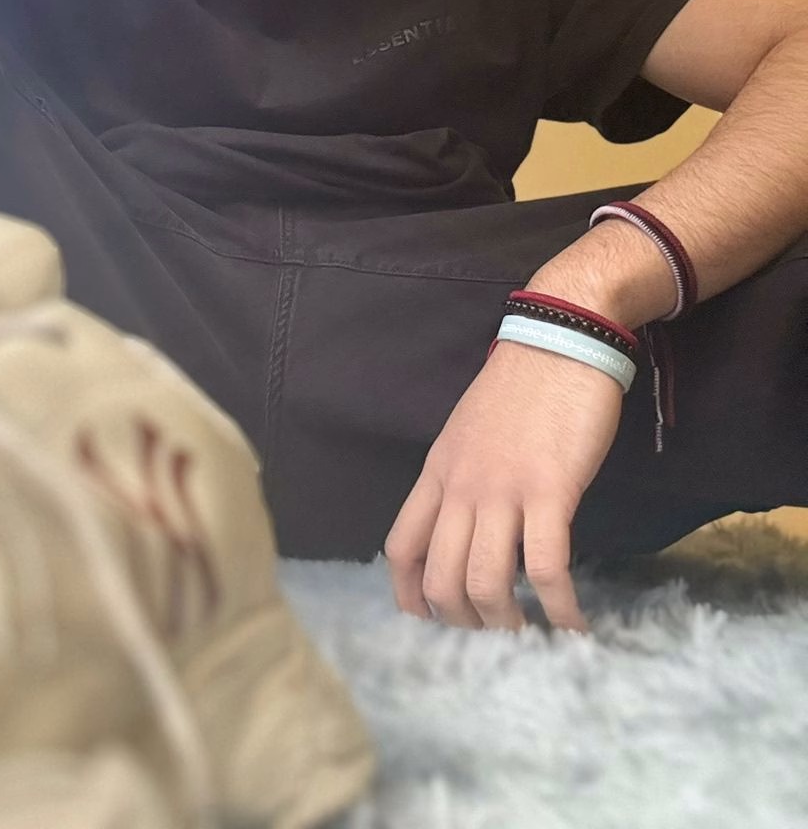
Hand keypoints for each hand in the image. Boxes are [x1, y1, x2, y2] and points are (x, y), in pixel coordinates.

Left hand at [383, 341, 622, 631]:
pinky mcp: (551, 491)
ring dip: (507, 622)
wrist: (559, 341)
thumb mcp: (466, 431)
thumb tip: (461, 523)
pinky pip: (547, 567)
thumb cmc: (520, 387)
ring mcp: (503, 490)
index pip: (401, 547)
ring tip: (529, 633)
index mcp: (438, 472)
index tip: (428, 620)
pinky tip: (574, 624)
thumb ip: (459, 476)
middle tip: (492, 632)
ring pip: (486, 581)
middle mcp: (461, 487)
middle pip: (441, 577)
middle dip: (463, 620)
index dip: (409, 594)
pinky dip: (560, 607)